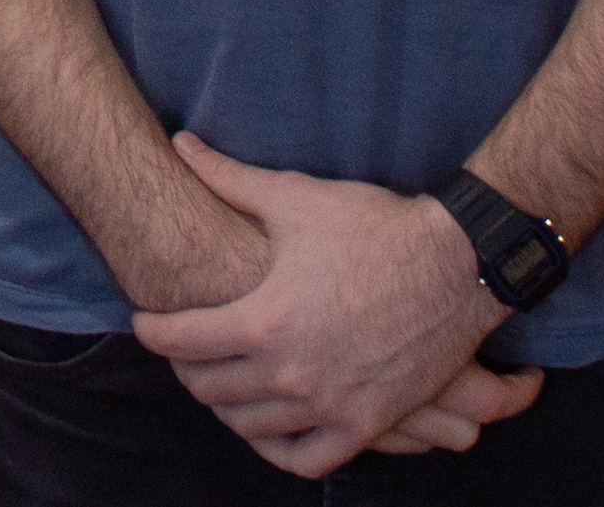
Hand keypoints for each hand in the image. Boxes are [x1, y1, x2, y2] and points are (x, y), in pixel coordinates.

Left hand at [126, 134, 538, 475]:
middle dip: (185, 367)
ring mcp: (330, 404)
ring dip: (226, 405)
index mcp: (264, 321)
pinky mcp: (367, 423)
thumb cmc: (374, 227)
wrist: (457, 264)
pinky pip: (307, 461)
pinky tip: (270, 426)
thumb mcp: (295, 198)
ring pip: (250, 426)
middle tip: (183, 348)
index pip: (180, 342)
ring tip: (221, 379)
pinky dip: (279, 449)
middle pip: (208, 388)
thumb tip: (180, 144)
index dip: (152, 331)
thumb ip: (229, 178)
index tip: (146, 322)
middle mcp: (291, 372)